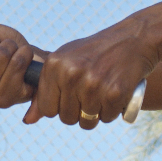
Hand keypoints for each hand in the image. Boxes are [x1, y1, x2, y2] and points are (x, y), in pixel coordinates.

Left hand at [24, 16, 155, 128]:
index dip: (60, 107)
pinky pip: (107, 119)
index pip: (47, 109)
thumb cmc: (95, 53)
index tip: (72, 95)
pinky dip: (112, 112)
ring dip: (96, 113)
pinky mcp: (114, 92)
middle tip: (91, 93)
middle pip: (67, 118)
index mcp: (54, 65)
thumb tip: (28, 121)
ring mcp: (93, 84)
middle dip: (78, 112)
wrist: (134, 39)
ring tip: (103, 93)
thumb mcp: (66, 61)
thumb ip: (45, 89)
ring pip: (87, 122)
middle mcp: (71, 74)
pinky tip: (115, 93)